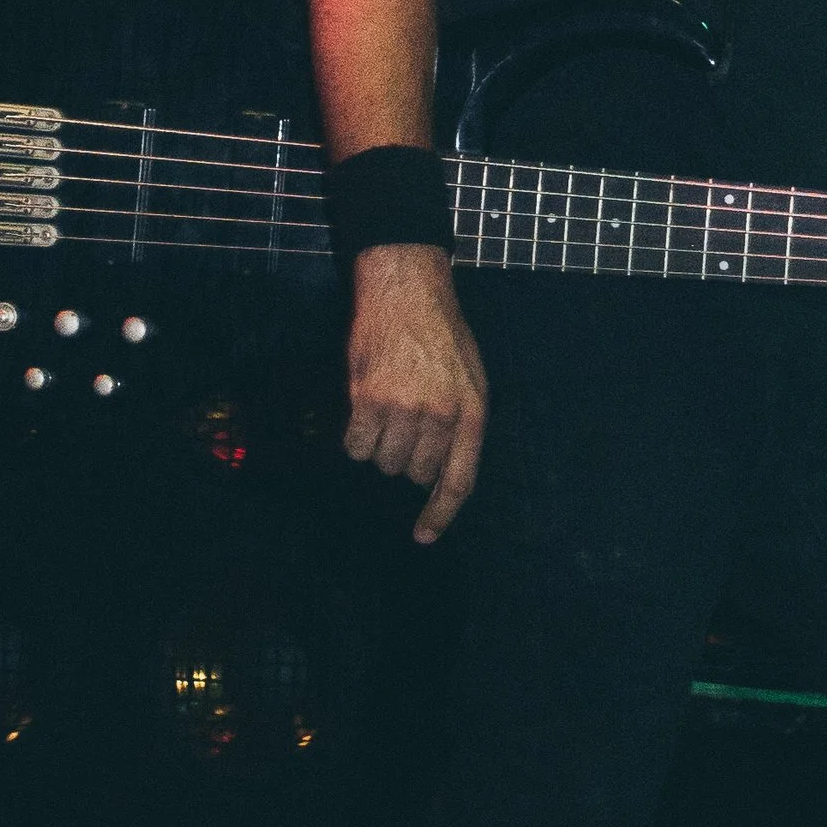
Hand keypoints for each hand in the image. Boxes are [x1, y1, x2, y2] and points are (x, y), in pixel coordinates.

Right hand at [343, 242, 488, 542]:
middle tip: (403, 424)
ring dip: (379, 445)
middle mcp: (440, 417)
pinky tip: (362, 410)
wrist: (406, 290)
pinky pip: (355, 446)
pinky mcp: (368, 400)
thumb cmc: (441, 334)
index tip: (422, 536)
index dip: (439, 515)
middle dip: (407, 458)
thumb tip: (443, 467)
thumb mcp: (471, 378)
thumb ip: (461, 423)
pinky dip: (354, 437)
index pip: (457, 481)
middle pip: (414, 473)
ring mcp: (404, 410)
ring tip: (384, 409)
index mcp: (471, 413)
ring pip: (383, 462)